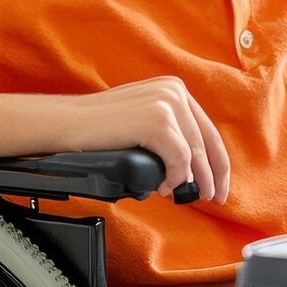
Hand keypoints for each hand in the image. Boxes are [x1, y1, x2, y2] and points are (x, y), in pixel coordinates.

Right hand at [65, 76, 230, 202]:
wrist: (67, 123)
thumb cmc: (99, 129)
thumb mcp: (142, 121)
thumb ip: (170, 133)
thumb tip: (195, 169)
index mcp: (173, 89)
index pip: (206, 130)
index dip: (217, 162)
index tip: (219, 184)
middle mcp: (174, 91)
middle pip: (206, 142)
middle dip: (212, 176)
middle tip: (212, 198)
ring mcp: (167, 103)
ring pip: (194, 153)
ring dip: (191, 180)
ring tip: (180, 195)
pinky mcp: (158, 120)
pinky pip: (179, 159)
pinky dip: (174, 178)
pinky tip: (162, 186)